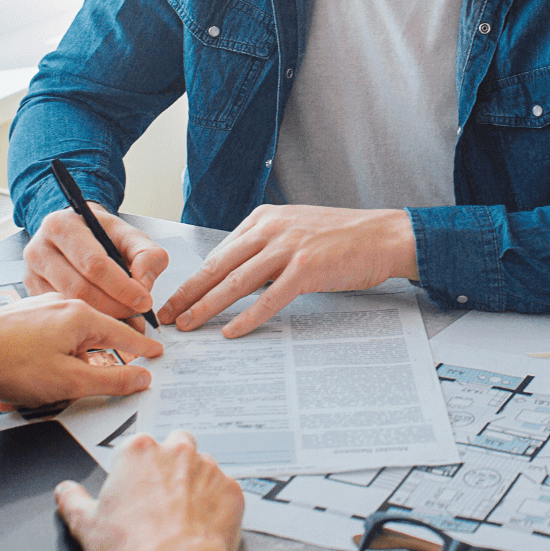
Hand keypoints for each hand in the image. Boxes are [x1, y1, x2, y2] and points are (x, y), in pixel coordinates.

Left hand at [0, 294, 163, 406]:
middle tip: (106, 384)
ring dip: (68, 369)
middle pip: (98, 337)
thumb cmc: (6, 363)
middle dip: (100, 365)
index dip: (144, 348)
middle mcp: (64, 306)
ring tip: (51, 393)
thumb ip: (111, 381)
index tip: (157, 354)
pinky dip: (48, 364)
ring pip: (70, 343)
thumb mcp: (68, 382)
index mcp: (82, 316)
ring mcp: (40, 312)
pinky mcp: (22, 321)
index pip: (126, 333)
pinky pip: (49, 344)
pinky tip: (32, 383)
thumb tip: (141, 378)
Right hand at [24, 206, 169, 320]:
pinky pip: (60, 313)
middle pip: (79, 288)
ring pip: (69, 305)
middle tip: (137, 316)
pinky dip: (85, 322)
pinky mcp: (32, 292)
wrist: (77, 233)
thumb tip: (143, 284)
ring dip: (102, 317)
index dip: (122, 287)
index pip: (94, 263)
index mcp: (62, 226)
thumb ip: (146, 254)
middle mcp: (39, 249)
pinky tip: (104, 321)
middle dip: (113, 306)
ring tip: (125, 320)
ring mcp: (31, 273)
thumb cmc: (102, 234)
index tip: (144, 301)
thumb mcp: (130, 235)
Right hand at [56, 430, 242, 550]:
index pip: (137, 446)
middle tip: (160, 497)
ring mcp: (209, 469)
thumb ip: (73, 500)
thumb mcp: (86, 525)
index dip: (135, 469)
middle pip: (175, 445)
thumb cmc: (131, 549)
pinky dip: (216, 504)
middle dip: (170, 465)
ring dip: (195, 483)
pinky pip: (225, 491)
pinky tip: (201, 525)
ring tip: (181, 515)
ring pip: (203, 466)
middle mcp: (177, 451)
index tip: (134, 487)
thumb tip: (65, 491)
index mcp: (139, 451)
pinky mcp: (232, 490)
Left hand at [158, 203, 417, 337]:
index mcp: (264, 218)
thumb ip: (265, 248)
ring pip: (235, 282)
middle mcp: (271, 228)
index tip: (174, 298)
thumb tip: (236, 279)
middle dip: (188, 294)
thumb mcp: (296, 231)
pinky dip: (247, 317)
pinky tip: (231, 331)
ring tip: (187, 325)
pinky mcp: (307, 268)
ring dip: (206, 307)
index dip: (193, 279)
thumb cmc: (343, 238)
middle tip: (165, 315)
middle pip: (218, 266)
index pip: (218, 253)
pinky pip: (268, 298)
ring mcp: (289, 247)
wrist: (384, 235)